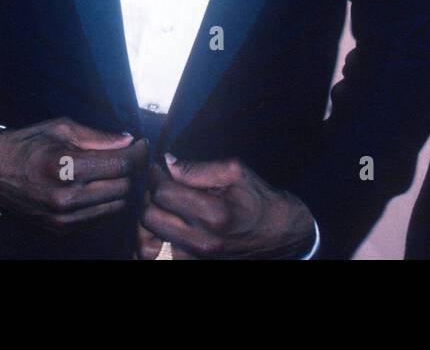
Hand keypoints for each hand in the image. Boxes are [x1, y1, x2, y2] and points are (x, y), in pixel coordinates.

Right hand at [0, 118, 148, 232]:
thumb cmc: (30, 144)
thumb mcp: (61, 128)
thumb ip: (97, 137)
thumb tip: (129, 141)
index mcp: (66, 167)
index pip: (120, 165)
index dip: (137, 153)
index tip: (141, 144)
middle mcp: (66, 197)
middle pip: (123, 187)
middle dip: (131, 171)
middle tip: (129, 156)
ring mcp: (64, 217)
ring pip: (115, 206)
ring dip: (121, 188)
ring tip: (116, 172)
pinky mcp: (62, 229)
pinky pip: (100, 217)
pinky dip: (106, 203)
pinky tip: (100, 187)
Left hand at [137, 155, 315, 258]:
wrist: (279, 233)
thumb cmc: (256, 198)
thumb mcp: (234, 172)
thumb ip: (197, 168)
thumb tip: (167, 163)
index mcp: (214, 214)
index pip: (163, 193)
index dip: (156, 176)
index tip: (159, 169)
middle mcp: (203, 242)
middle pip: (149, 218)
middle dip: (150, 197)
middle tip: (160, 187)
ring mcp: (198, 260)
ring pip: (150, 238)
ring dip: (152, 219)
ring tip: (165, 206)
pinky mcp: (195, 267)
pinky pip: (161, 253)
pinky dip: (159, 238)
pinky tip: (171, 224)